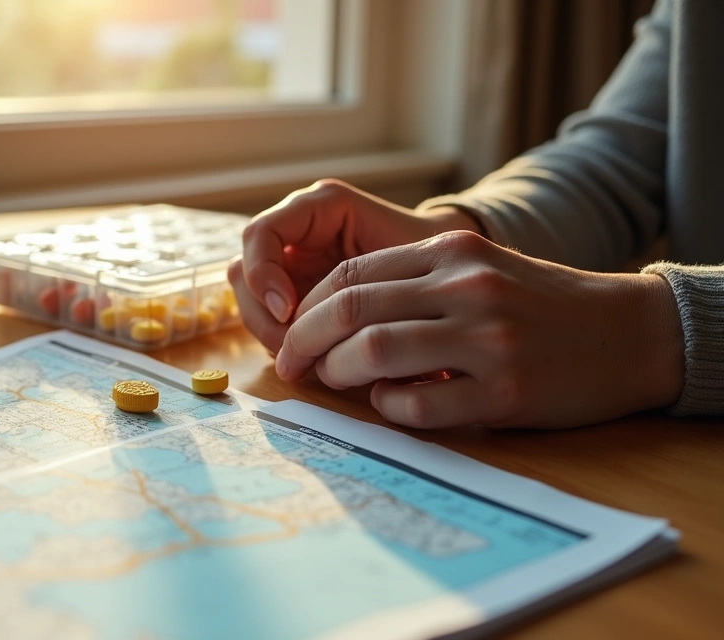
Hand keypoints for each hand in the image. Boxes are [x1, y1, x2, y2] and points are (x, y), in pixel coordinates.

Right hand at [228, 180, 478, 354]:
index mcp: (321, 208)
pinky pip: (268, 323)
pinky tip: (317, 359)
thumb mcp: (406, 262)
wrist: (450, 277)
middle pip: (245, 273)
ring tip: (310, 359)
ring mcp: (290, 266)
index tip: (290, 312)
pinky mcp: (292, 297)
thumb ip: (361, 279)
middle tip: (294, 349)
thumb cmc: (433, 261)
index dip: (265, 275)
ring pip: (250, 302)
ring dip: (272, 334)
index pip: (261, 234)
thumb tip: (308, 319)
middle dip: (264, 315)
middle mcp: (297, 233)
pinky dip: (284, 344)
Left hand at [276, 230, 684, 428]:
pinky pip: (418, 404)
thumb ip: (411, 281)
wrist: (629, 333)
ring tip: (337, 383)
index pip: (350, 275)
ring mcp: (487, 339)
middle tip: (292, 367)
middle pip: (349, 310)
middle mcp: (466, 288)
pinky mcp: (506, 391)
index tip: (291, 335)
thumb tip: (327, 316)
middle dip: (305, 342)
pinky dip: (389, 407)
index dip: (307, 309)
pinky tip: (391, 404)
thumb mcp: (477, 269)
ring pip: (374, 353)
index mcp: (450, 251)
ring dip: (339, 374)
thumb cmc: (538, 305)